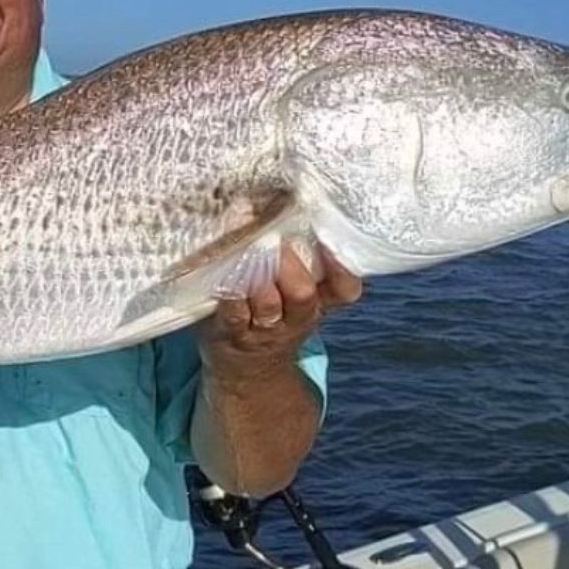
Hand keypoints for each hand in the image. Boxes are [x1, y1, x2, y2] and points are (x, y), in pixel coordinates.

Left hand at [197, 244, 361, 376]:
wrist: (248, 370)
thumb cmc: (271, 313)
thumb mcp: (295, 292)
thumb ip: (296, 255)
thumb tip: (271, 199)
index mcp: (319, 302)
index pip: (344, 289)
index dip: (342, 269)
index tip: (330, 242)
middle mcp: (296, 317)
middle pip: (303, 296)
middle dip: (290, 267)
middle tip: (277, 243)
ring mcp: (264, 328)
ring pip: (267, 305)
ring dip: (258, 276)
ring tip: (248, 252)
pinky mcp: (232, 332)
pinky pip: (234, 312)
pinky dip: (230, 292)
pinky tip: (224, 273)